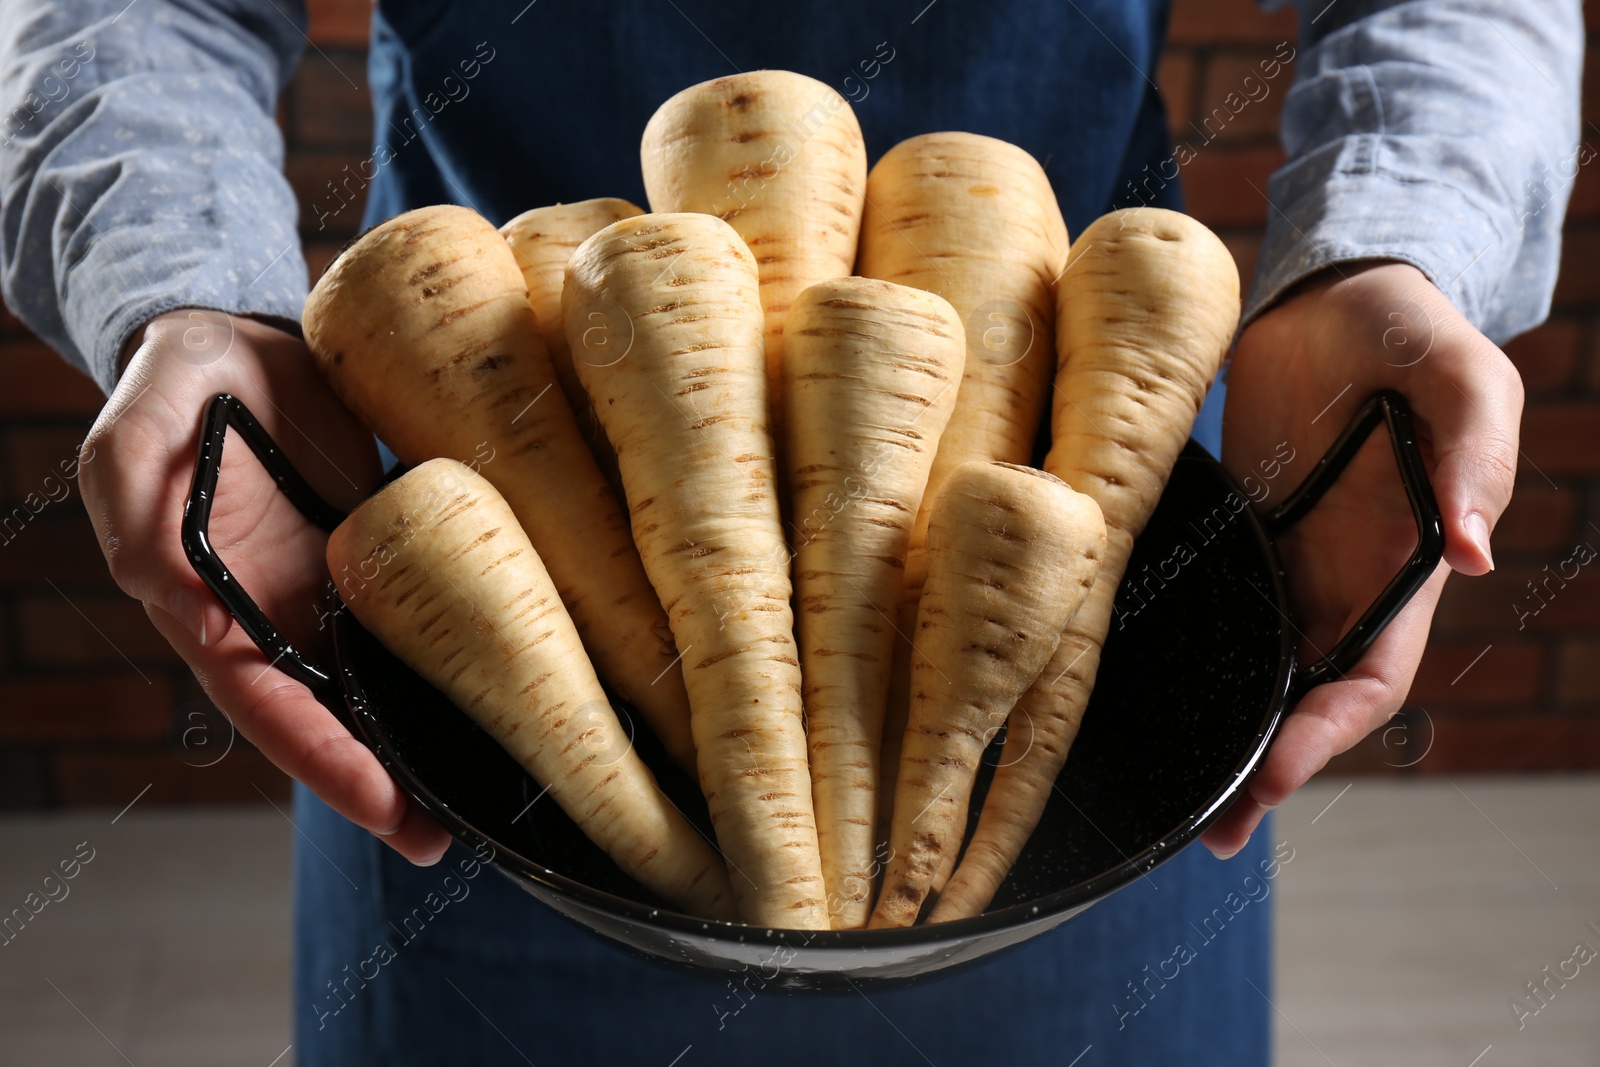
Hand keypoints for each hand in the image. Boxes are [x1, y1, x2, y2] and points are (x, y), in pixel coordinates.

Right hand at [79, 310, 451, 864]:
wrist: (245, 340)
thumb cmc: (180, 385)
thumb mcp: (134, 432)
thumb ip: (135, 511)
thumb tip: (181, 604)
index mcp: (206, 603)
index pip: (262, 701)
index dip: (318, 758)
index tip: (379, 805)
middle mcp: (272, 614)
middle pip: (325, 718)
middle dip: (378, 784)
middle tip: (441, 839)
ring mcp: (329, 591)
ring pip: (374, 684)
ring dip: (419, 743)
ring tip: (483, 797)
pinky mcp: (380, 557)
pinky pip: (414, 621)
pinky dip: (446, 666)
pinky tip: (498, 696)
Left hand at [1203, 262, 1521, 856]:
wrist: (1336, 293)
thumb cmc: (1411, 332)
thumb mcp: (1461, 378)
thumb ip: (1474, 457)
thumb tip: (1476, 553)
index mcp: (1400, 568)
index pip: (1369, 680)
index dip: (1324, 738)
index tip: (1270, 781)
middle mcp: (1341, 582)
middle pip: (1305, 700)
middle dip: (1263, 768)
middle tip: (1208, 831)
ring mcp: (1285, 563)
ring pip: (1256, 670)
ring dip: (1221, 730)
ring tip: (1169, 794)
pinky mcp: (1235, 537)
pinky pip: (1213, 609)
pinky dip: (1187, 657)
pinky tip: (1135, 686)